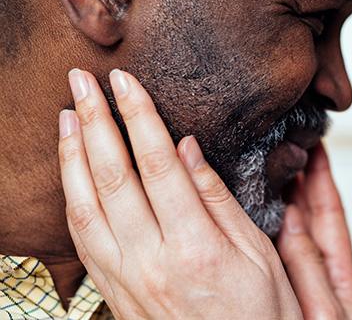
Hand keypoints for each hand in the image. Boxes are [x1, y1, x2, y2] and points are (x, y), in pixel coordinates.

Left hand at [58, 68, 301, 318]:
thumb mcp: (257, 253)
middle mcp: (150, 262)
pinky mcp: (114, 291)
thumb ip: (217, 198)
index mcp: (195, 247)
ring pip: (84, 207)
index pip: (156, 164)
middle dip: (95, 122)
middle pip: (112, 177)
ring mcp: (125, 279)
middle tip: (82, 81)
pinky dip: (72, 197)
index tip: (125, 81)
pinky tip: (72, 173)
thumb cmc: (257, 313)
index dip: (138, 116)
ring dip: (72, 156)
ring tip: (68, 116)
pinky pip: (81, 239)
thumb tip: (187, 149)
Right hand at [277, 144, 351, 319]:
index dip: (323, 175)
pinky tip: (250, 208)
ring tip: (268, 165)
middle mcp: (319, 271)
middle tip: (287, 143)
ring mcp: (299, 279)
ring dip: (282, 196)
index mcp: (339, 274)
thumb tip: (291, 220)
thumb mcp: (325, 311)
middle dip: (301, 175)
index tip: (317, 144)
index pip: (330, 210)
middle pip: (310, 212)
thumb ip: (308, 266)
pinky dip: (263, 223)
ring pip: (289, 228)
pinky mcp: (278, 290)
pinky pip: (270, 247)